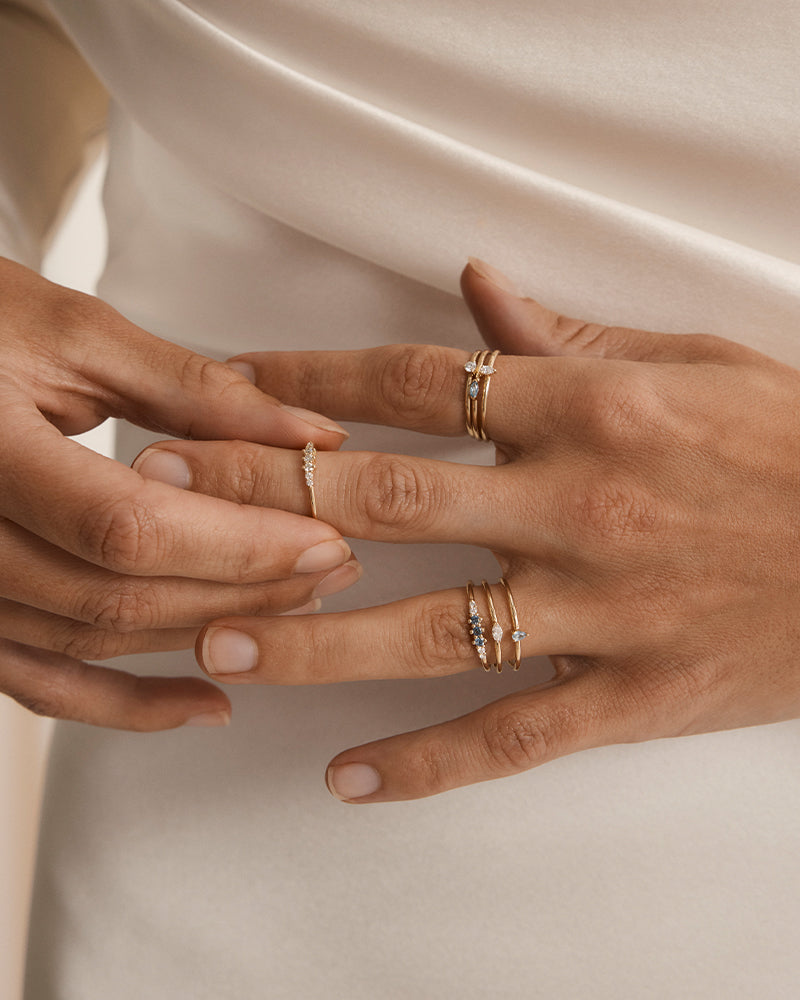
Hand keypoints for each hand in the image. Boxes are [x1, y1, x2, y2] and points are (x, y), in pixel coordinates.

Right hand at [0, 257, 358, 729]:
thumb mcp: (72, 334)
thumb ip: (193, 389)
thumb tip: (306, 433)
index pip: (127, 527)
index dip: (236, 544)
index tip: (320, 537)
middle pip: (118, 596)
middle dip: (241, 589)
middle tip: (327, 565)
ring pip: (92, 642)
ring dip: (202, 635)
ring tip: (287, 606)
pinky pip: (42, 682)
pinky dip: (124, 703)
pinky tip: (200, 701)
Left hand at [135, 260, 799, 793]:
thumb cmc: (790, 444)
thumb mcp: (690, 364)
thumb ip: (570, 334)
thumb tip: (478, 289)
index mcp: (589, 406)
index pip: (417, 381)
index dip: (310, 379)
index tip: (227, 382)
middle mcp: (578, 503)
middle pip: (386, 499)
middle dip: (264, 496)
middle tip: (164, 499)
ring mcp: (601, 608)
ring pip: (427, 632)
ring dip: (311, 637)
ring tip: (216, 642)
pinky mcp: (633, 694)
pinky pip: (511, 737)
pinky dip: (425, 764)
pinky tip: (346, 779)